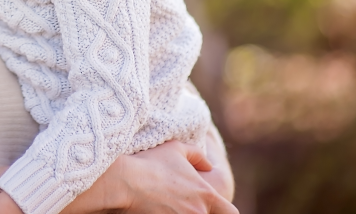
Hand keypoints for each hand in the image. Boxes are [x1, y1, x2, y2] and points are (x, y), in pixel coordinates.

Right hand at [77, 140, 238, 213]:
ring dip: (182, 213)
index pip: (230, 212)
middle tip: (182, 203)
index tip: (215, 208)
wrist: (126, 180)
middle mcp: (198, 212)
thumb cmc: (151, 163)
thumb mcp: (177, 148)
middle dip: (197, 210)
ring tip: (169, 206)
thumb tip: (208, 165)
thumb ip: (198, 156)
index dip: (224, 211)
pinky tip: (158, 210)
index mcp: (206, 194)